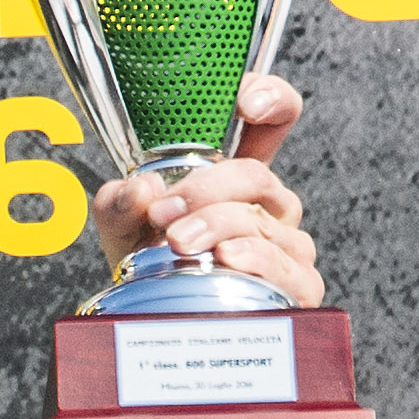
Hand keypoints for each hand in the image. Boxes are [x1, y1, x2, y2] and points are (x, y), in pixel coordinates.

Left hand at [90, 75, 321, 302]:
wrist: (157, 321)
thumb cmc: (150, 262)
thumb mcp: (124, 225)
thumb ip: (120, 202)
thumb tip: (140, 191)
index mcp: (236, 174)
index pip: (273, 117)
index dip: (270, 97)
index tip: (245, 104)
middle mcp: (269, 203)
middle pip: (255, 176)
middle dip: (206, 189)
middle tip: (165, 212)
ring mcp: (287, 242)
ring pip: (262, 220)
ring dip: (217, 226)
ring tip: (178, 242)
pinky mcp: (297, 283)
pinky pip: (285, 265)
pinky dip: (254, 259)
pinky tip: (227, 260)